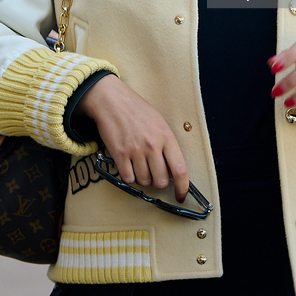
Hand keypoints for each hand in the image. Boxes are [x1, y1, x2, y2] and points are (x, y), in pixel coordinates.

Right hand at [77, 74, 188, 201]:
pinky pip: (128, 178)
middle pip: (161, 180)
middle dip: (159, 181)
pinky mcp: (119, 154)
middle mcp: (152, 145)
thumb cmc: (137, 110)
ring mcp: (135, 150)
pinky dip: (129, 176)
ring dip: (143, 178)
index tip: (181, 194)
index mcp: (166, 136)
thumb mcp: (159, 123)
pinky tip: (129, 165)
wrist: (113, 101)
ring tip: (140, 165)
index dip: (183, 187)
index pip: (180, 169)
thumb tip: (172, 168)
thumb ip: (168, 144)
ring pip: (144, 181)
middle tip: (155, 173)